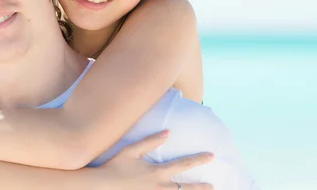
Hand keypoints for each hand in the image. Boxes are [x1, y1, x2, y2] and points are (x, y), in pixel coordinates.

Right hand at [92, 131, 213, 189]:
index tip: (211, 156)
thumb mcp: (131, 150)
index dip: (199, 160)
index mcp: (157, 171)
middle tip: (213, 186)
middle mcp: (160, 186)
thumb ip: (150, 141)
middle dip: (202, 187)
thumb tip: (167, 133)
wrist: (103, 185)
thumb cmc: (115, 166)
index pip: (183, 164)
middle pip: (186, 188)